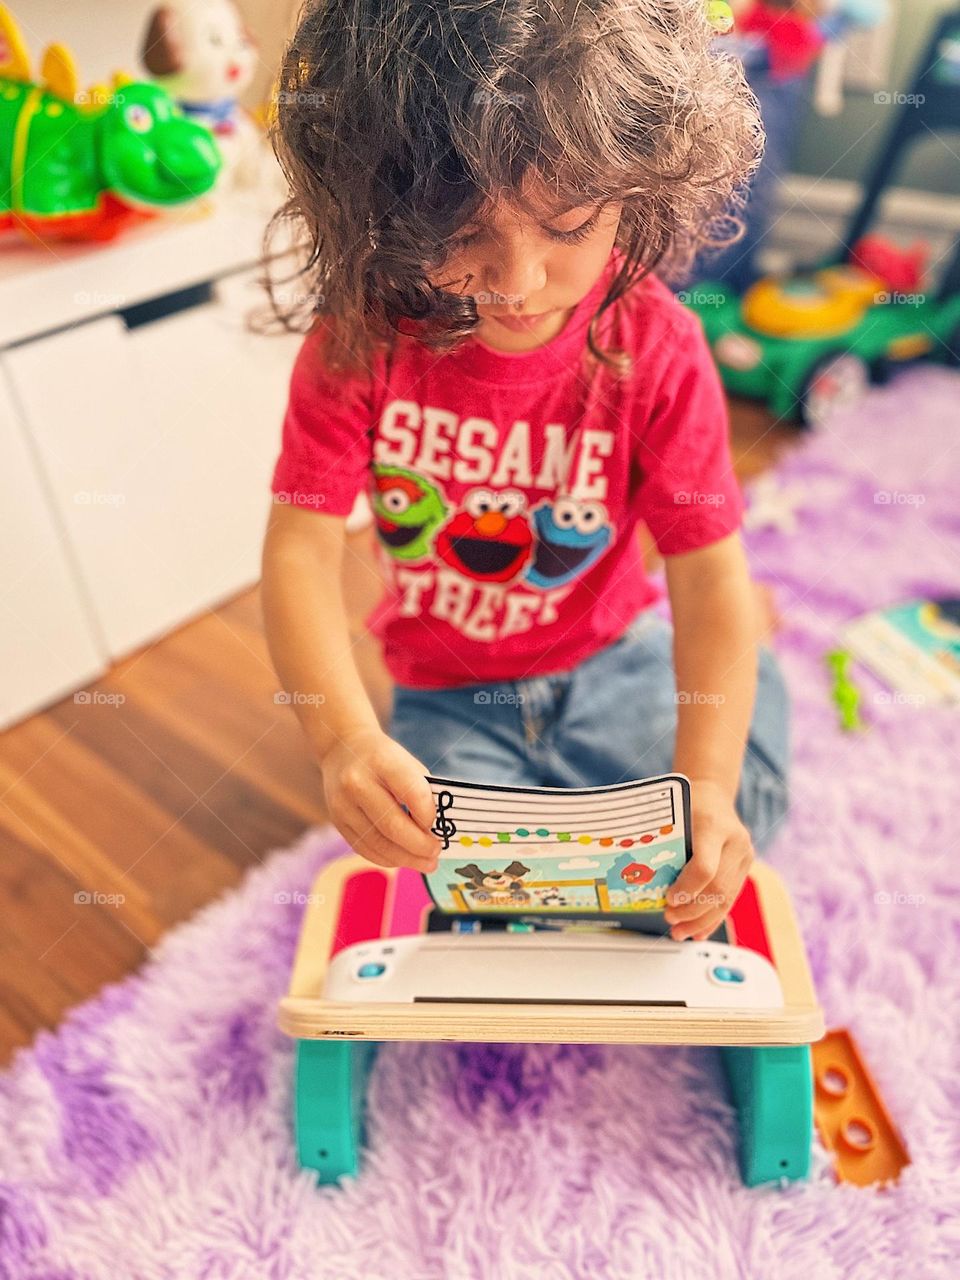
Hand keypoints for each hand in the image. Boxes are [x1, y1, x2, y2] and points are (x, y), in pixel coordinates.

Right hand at [320, 728, 440, 872]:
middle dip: (419, 846)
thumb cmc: (384, 759)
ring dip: (406, 859)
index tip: (438, 826)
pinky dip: (387, 858)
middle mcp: (357, 782)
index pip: (411, 793)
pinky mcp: (337, 822)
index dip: (428, 815)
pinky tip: (403, 859)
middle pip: (392, 825)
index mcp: (381, 761)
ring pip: (378, 843)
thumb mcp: (406, 762)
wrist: (342, 749)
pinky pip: (365, 848)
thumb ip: (422, 793)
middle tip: (436, 853)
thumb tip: (437, 831)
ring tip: (426, 864)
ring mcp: (343, 805)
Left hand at [664, 779, 753, 940]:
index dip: (686, 889)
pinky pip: (730, 898)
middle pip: (717, 888)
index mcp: (714, 825)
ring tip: (680, 932)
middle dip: (692, 910)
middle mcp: (735, 842)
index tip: (668, 899)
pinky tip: (698, 931)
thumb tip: (637, 876)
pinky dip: (713, 918)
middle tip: (669, 918)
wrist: (714, 794)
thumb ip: (661, 841)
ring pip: (726, 899)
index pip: (705, 867)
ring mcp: (744, 856)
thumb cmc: (688, 802)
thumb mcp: (671, 813)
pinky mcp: (745, 867)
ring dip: (701, 921)